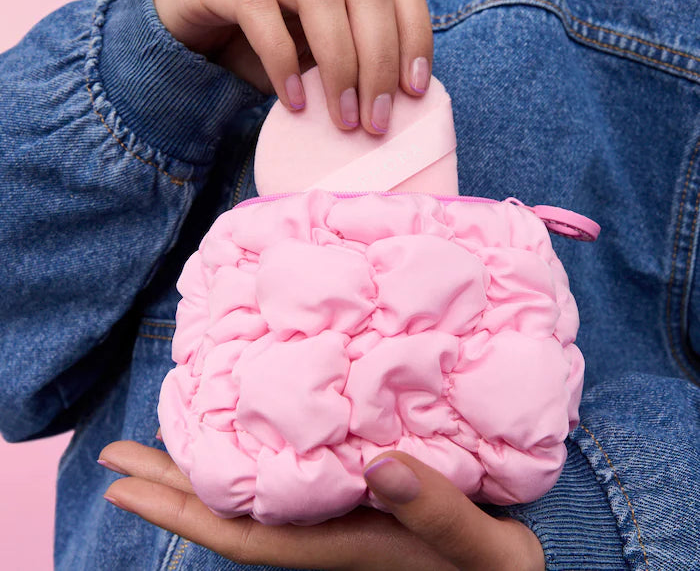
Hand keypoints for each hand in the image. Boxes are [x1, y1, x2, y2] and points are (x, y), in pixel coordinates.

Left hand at [99, 441, 543, 570]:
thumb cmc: (501, 568)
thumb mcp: (487, 548)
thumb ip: (440, 513)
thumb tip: (381, 465)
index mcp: (343, 542)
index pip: (243, 533)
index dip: (180, 510)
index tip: (124, 483)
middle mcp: (326, 527)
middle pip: (231, 510)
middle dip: (169, 486)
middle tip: (115, 455)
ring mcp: (337, 510)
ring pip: (252, 488)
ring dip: (203, 464)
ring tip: (163, 434)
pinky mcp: (355, 492)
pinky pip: (284, 471)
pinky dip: (251, 449)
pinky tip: (243, 428)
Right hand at [153, 0, 432, 133]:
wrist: (189, 47)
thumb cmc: (263, 57)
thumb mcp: (318, 63)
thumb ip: (354, 67)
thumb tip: (399, 104)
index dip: (415, 33)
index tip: (415, 91)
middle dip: (380, 60)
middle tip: (376, 120)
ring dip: (340, 63)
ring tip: (342, 118)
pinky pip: (258, 11)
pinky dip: (283, 60)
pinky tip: (294, 102)